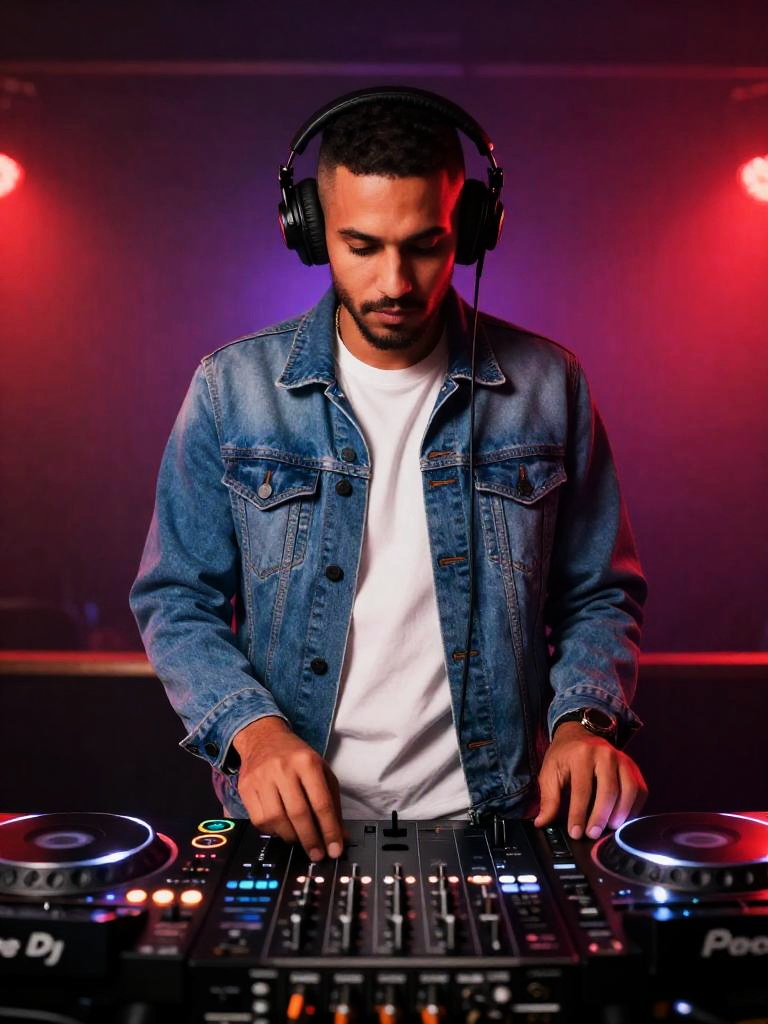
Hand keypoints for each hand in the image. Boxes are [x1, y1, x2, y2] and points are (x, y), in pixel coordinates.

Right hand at [233, 716, 344, 861]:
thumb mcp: (321, 771)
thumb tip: (341, 836)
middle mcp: (283, 768)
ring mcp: (262, 778)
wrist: (264, 737)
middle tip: (318, 854)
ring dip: (291, 837)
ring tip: (300, 840)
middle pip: (298, 813)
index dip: (330, 830)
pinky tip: (282, 829)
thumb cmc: (296, 757)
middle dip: (311, 839)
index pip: (321, 802)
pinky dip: (273, 831)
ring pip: (276, 819)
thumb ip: (332, 802)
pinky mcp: (246, 787)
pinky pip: (259, 820)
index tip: (335, 849)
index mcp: (307, 762)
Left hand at [533, 721, 647, 839]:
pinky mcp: (633, 767)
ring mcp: (622, 759)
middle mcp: (605, 754)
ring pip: (629, 790)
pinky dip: (634, 807)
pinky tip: (622, 819)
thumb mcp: (550, 772)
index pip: (582, 789)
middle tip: (593, 834)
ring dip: (621, 813)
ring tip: (610, 828)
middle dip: (601, 816)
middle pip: (609, 790)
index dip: (578, 814)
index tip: (575, 832)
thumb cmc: (564, 755)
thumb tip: (542, 822)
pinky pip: (640, 789)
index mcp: (581, 755)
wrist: (578, 733)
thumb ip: (548, 798)